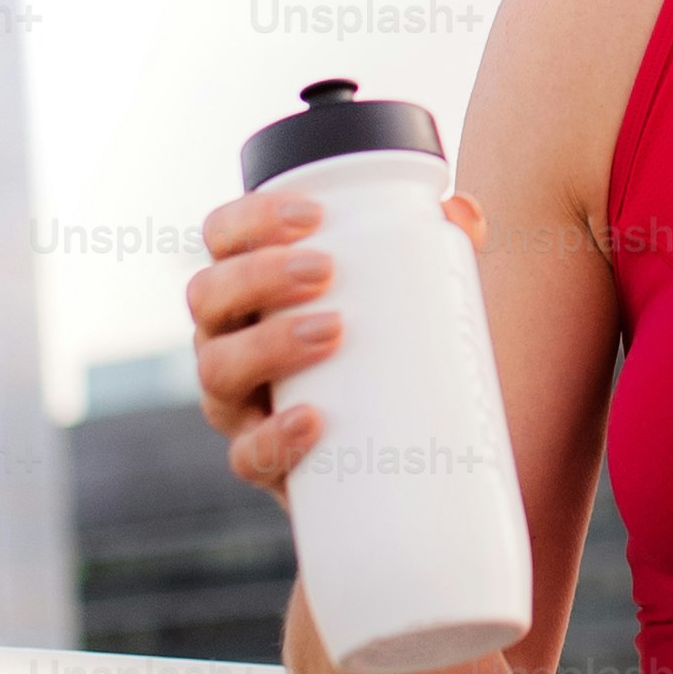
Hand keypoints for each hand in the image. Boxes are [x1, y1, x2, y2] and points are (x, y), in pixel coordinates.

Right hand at [187, 186, 488, 503]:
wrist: (390, 451)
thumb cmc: (383, 350)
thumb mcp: (406, 297)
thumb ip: (435, 249)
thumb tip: (463, 211)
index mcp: (249, 289)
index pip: (222, 237)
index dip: (251, 217)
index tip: (313, 214)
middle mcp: (226, 339)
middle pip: (208, 295)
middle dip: (260, 274)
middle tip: (325, 270)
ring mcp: (235, 403)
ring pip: (217, 368)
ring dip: (268, 344)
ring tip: (333, 331)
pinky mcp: (260, 462)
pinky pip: (246, 454)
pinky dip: (275, 437)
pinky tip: (311, 419)